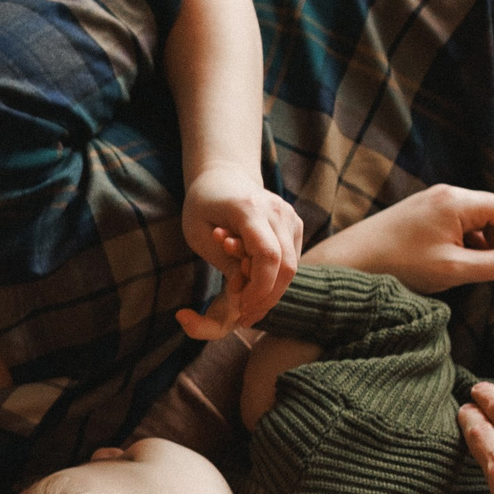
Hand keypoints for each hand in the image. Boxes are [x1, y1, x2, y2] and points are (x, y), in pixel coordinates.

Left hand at [179, 169, 301, 339]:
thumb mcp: (199, 235)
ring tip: (248, 307)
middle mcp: (277, 211)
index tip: (241, 307)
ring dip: (272, 292)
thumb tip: (243, 292)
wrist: (223, 176)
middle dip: (267, 297)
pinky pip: (291, 261)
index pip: (268, 256)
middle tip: (245, 317)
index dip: (259, 288)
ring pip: (293, 267)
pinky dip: (276, 280)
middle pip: (287, 266)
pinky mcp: (295, 225)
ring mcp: (290, 217)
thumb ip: (224, 263)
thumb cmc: (203, 205)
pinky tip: (256, 289)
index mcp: (250, 209)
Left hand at [311, 185, 493, 294]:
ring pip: (484, 220)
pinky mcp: (424, 215)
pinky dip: (480, 245)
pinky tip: (480, 267)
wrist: (343, 264)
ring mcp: (435, 203)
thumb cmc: (396, 267)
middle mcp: (449, 195)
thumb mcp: (455, 270)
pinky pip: (464, 225)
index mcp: (459, 201)